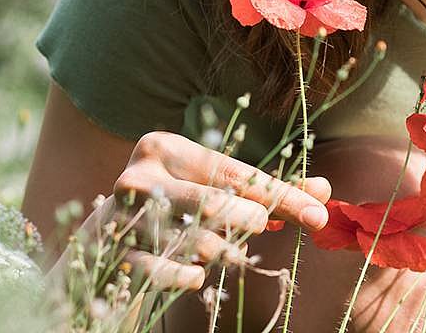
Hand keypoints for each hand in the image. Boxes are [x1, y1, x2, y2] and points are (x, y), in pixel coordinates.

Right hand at [70, 131, 329, 291]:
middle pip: (213, 202)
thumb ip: (263, 189)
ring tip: (226, 252)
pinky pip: (163, 270)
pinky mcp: (115, 253)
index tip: (317, 214)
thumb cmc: (171, 208)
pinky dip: (187, 276)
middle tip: (258, 227)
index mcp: (163, 148)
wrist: (103, 242)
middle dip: (247, 220)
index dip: (279, 194)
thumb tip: (323, 191)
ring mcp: (122, 216)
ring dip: (221, 252)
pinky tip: (196, 277)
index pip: (232, 172)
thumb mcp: (211, 188)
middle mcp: (139, 176)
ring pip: (193, 240)